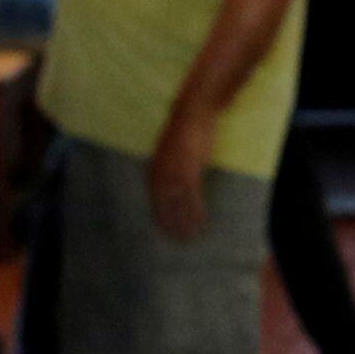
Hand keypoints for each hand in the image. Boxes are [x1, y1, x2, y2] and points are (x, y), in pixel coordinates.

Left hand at [147, 115, 212, 242]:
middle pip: (164, 207)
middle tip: (177, 240)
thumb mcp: (168, 153)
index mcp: (153, 170)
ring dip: (185, 223)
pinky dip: (196, 211)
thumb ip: (167, 168)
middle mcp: (161, 174)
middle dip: (170, 225)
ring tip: (190, 237)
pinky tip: (201, 221)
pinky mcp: (190, 170)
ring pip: (178, 205)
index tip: (164, 232)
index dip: (159, 218)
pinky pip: (192, 197)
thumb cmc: (182, 132)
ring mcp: (175, 173)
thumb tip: (170, 185)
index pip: (154, 201)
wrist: (191, 113)